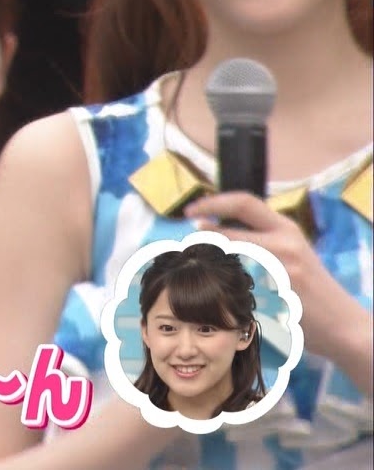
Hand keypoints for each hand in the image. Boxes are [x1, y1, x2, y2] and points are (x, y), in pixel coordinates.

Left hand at [185, 192, 363, 359]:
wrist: (342, 325)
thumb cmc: (309, 293)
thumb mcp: (290, 256)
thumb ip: (261, 242)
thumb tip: (217, 233)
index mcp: (286, 228)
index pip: (244, 202)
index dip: (213, 202)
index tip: (191, 211)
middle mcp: (284, 239)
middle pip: (234, 217)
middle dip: (205, 216)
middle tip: (185, 227)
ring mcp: (282, 262)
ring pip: (230, 247)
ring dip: (209, 252)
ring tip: (195, 260)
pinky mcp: (279, 287)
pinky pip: (238, 277)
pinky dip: (221, 278)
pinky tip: (214, 288)